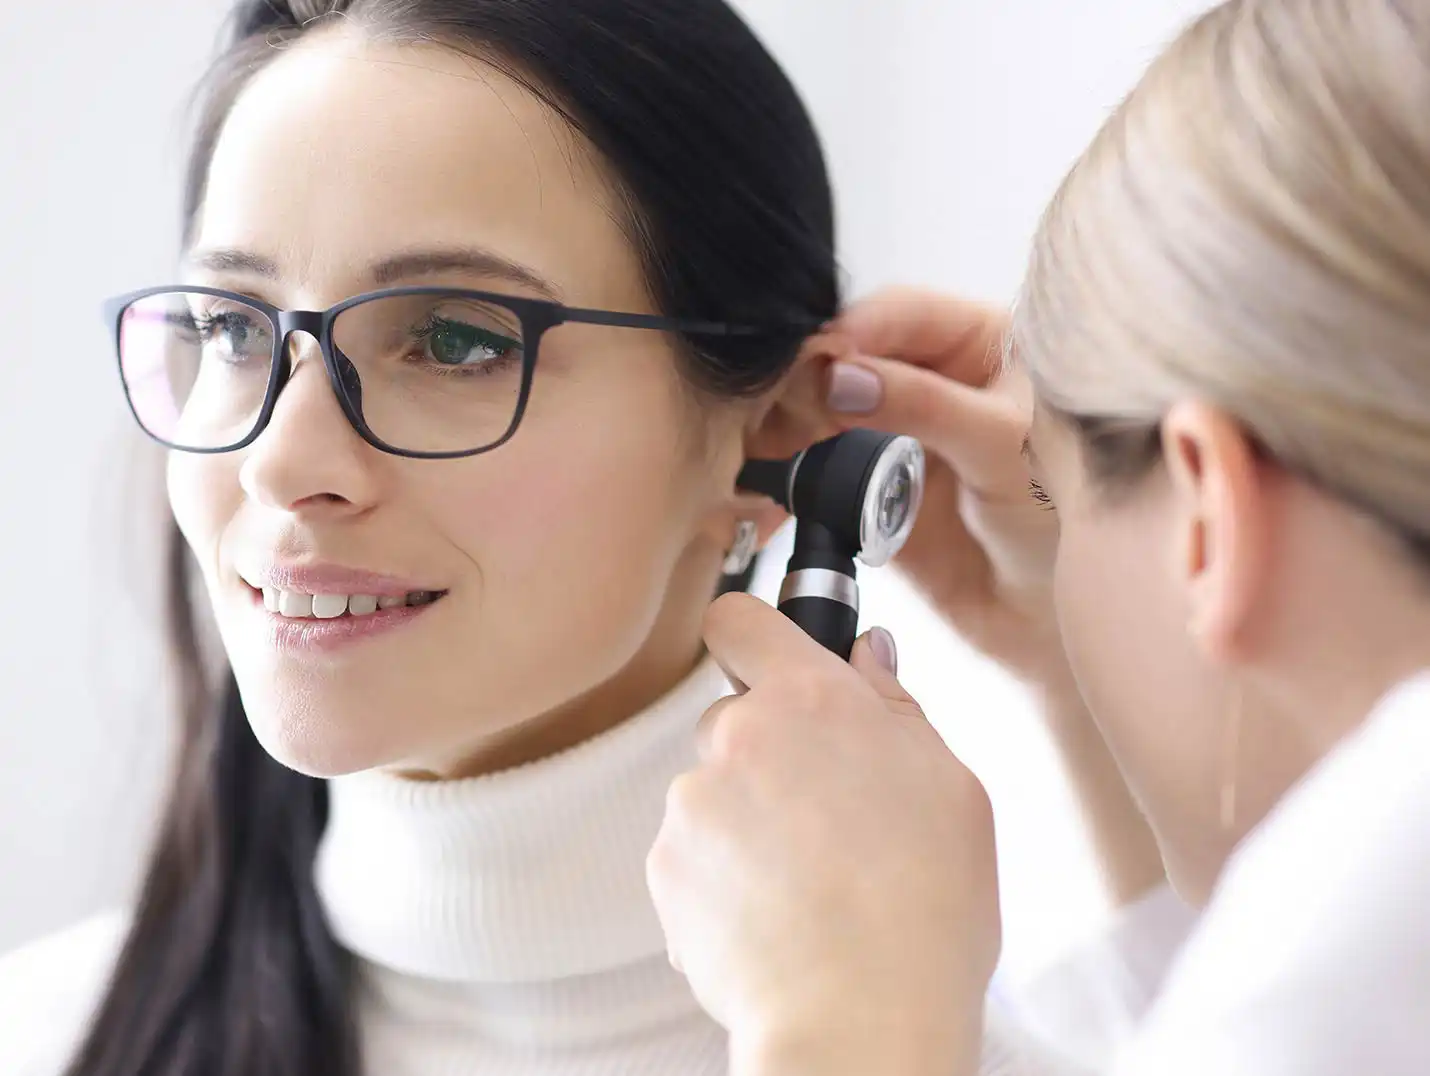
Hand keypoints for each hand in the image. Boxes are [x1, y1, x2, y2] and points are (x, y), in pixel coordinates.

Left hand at [647, 593, 998, 1075]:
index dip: (753, 634)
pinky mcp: (663, 870)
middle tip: (825, 815)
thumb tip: (868, 655)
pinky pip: (691, 856)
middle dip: (768, 753)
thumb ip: (896, 707)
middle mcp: (736, 738)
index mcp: (809, 701)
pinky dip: (721, 878)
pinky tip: (775, 918)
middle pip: (733, 718)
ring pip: (713, 792)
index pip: (741, 619)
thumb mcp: (950, 788)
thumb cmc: (923, 910)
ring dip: (746, 822)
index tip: (767, 658)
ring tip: (807, 885)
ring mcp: (692, 805)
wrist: (860, 1020)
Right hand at [794, 289, 1066, 689]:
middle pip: (849, 359)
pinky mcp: (866, 493)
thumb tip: (843, 377)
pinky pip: (815, 473)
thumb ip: (928, 406)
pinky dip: (788, 479)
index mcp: (982, 344)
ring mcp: (896, 438)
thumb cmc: (1065, 522)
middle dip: (810, 383)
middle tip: (785, 415)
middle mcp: (934, 383)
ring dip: (787, 429)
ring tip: (768, 452)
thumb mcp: (1007, 447)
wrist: (1051, 623)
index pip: (902, 314)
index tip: (817, 362)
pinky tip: (772, 490)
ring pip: (821, 413)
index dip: (853, 333)